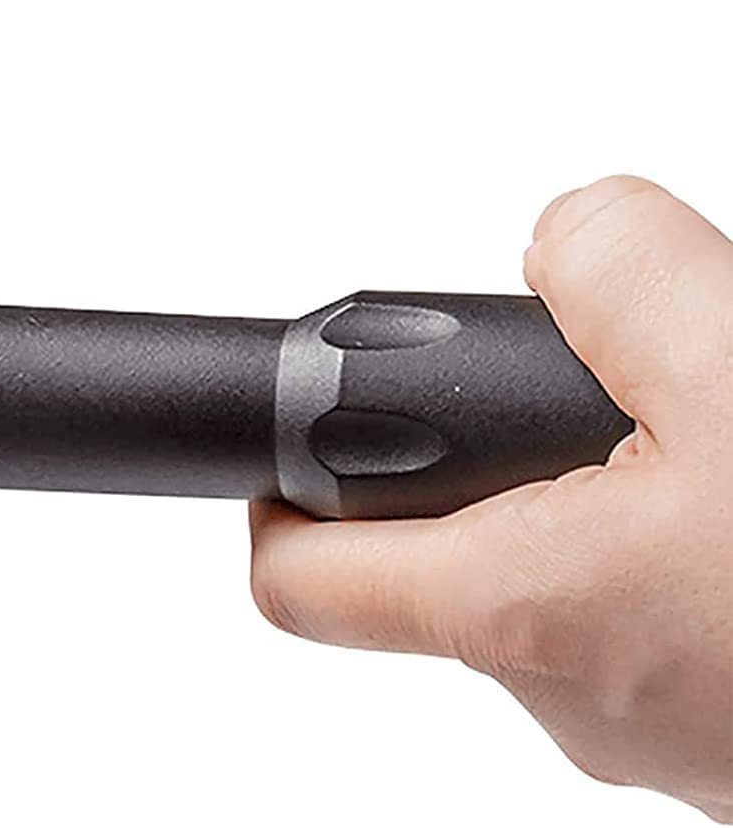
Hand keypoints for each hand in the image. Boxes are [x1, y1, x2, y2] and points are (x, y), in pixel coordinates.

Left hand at [249, 176, 732, 819]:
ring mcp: (669, 724)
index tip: (290, 425)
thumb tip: (564, 241)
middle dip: (502, 444)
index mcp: (531, 615)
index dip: (276, 489)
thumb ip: (617, 268)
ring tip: (714, 422)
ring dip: (618, 478)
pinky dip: (691, 525)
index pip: (303, 580)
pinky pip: (667, 603)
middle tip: (601, 370)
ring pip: (571, 571)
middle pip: (448, 551)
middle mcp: (577, 697)